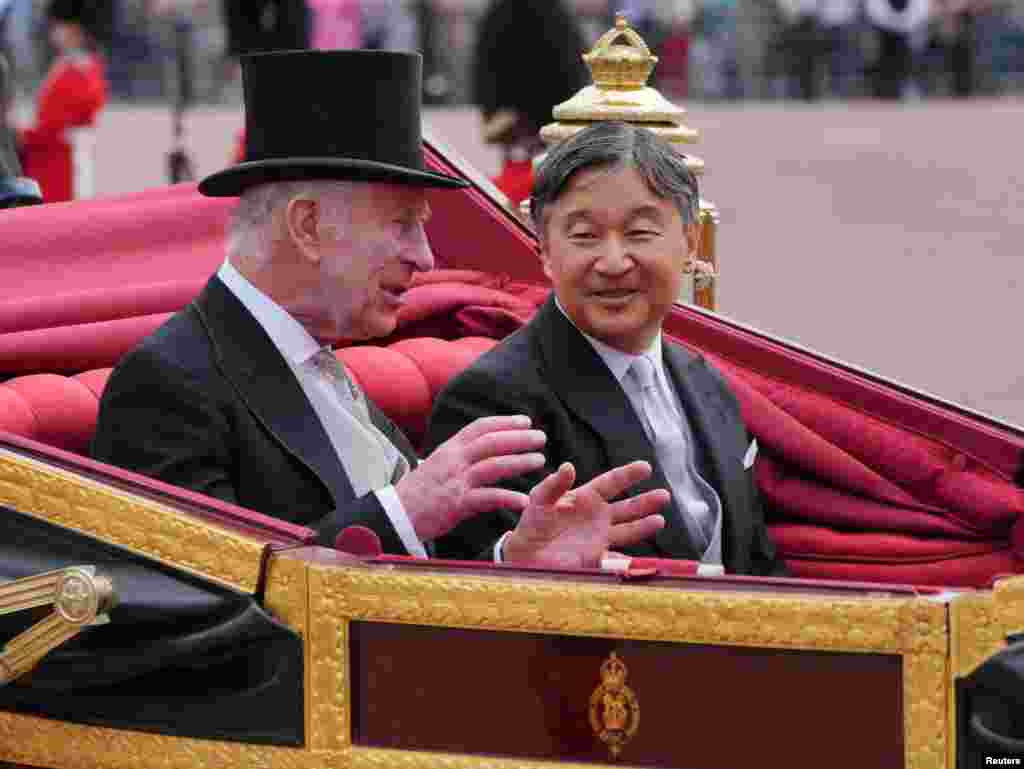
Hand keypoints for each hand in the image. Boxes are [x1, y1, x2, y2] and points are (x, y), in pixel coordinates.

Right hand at [395, 415, 545, 541]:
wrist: (395, 513)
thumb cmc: (418, 491)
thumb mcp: (437, 463)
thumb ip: (458, 455)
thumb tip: (479, 447)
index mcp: (450, 448)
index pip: (480, 427)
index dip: (505, 422)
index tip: (526, 420)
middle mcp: (454, 460)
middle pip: (491, 443)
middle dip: (519, 438)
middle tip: (541, 437)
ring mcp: (455, 481)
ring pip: (493, 466)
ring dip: (519, 462)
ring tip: (540, 460)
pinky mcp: (457, 503)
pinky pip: (487, 498)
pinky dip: (508, 498)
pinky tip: (524, 500)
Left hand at [502, 461, 668, 568]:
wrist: (525, 555)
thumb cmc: (531, 523)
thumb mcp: (539, 499)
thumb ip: (554, 484)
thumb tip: (569, 466)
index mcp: (586, 497)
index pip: (612, 482)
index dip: (628, 474)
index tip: (646, 467)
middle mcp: (597, 516)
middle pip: (627, 506)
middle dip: (646, 501)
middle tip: (665, 495)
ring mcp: (599, 536)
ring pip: (628, 529)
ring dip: (644, 525)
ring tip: (660, 520)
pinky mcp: (597, 557)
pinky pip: (618, 557)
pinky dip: (630, 559)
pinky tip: (642, 560)